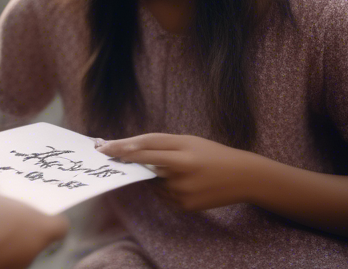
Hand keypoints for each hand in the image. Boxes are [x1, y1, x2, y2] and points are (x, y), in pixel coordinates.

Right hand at [0, 195, 68, 268]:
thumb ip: (4, 198)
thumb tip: (3, 193)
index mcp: (39, 227)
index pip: (60, 226)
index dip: (51, 219)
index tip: (38, 214)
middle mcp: (35, 248)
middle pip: (41, 237)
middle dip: (29, 229)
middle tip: (11, 219)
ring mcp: (22, 263)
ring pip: (26, 248)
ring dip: (15, 240)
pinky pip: (12, 258)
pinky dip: (4, 252)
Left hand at [96, 133, 255, 210]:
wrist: (242, 177)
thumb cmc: (212, 153)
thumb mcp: (189, 141)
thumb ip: (162, 146)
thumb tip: (132, 154)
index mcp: (183, 153)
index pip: (147, 148)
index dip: (124, 147)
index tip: (104, 147)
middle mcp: (181, 173)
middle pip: (145, 165)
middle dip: (126, 159)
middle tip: (107, 153)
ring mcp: (182, 192)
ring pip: (154, 182)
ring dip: (156, 175)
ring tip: (183, 170)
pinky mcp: (184, 206)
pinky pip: (164, 195)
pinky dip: (167, 188)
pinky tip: (187, 183)